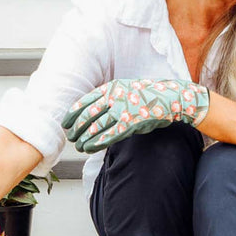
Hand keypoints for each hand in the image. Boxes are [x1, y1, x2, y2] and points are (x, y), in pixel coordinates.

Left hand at [62, 79, 208, 152]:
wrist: (170, 98)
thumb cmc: (145, 96)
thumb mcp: (124, 90)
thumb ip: (108, 98)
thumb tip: (90, 113)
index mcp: (111, 87)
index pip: (84, 101)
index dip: (72, 114)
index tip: (65, 123)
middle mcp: (115, 97)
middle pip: (88, 115)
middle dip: (76, 128)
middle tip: (70, 137)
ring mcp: (123, 110)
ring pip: (96, 127)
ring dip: (84, 138)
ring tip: (78, 146)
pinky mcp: (130, 123)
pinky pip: (109, 135)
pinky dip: (96, 143)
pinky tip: (89, 148)